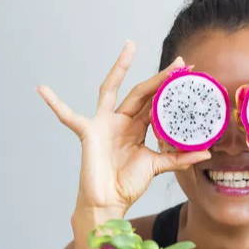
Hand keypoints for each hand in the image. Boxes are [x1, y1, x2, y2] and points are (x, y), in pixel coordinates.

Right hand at [37, 40, 210, 212]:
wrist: (108, 202)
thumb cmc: (126, 184)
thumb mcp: (156, 166)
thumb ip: (179, 158)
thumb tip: (207, 154)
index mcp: (135, 127)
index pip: (155, 102)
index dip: (170, 88)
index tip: (189, 72)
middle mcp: (120, 121)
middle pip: (141, 91)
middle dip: (159, 77)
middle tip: (180, 62)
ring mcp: (103, 124)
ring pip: (112, 89)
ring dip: (120, 68)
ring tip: (129, 46)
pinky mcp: (88, 132)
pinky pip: (68, 116)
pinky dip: (54, 103)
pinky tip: (42, 90)